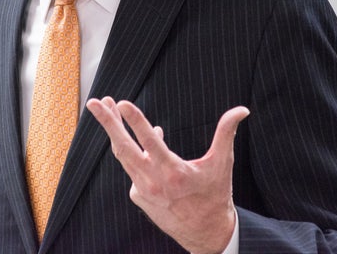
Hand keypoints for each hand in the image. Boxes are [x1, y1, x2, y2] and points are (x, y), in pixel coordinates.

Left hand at [86, 97, 248, 253]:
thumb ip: (226, 134)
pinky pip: (132, 168)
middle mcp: (154, 182)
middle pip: (123, 147)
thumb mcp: (222, 164)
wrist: (206, 234)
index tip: (121, 103)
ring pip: (122, 156)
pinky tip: (138, 141)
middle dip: (107, 122)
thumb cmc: (216, 196)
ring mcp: (143, 190)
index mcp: (174, 172)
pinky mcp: (138, 196)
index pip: (149, 141)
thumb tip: (242, 110)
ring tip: (106, 107)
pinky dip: (133, 151)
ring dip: (114, 131)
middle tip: (94, 102)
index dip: (135, 121)